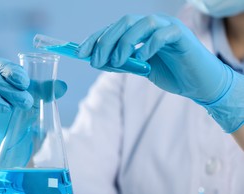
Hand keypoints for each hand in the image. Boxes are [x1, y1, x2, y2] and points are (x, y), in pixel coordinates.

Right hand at [0, 57, 66, 171]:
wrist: (8, 133)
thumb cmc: (20, 110)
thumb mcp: (34, 100)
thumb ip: (46, 91)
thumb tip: (63, 86)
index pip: (3, 66)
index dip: (13, 73)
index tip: (25, 84)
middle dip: (9, 90)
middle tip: (26, 103)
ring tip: (6, 109)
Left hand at [78, 14, 232, 104]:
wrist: (198, 84)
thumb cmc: (170, 73)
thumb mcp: (140, 68)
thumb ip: (122, 63)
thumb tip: (97, 61)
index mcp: (142, 30)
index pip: (114, 28)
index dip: (95, 38)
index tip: (80, 52)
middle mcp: (154, 24)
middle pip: (124, 23)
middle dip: (106, 42)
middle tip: (96, 61)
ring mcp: (168, 27)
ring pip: (141, 24)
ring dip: (124, 43)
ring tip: (117, 63)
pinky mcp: (182, 36)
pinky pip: (162, 35)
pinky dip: (148, 45)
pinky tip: (140, 59)